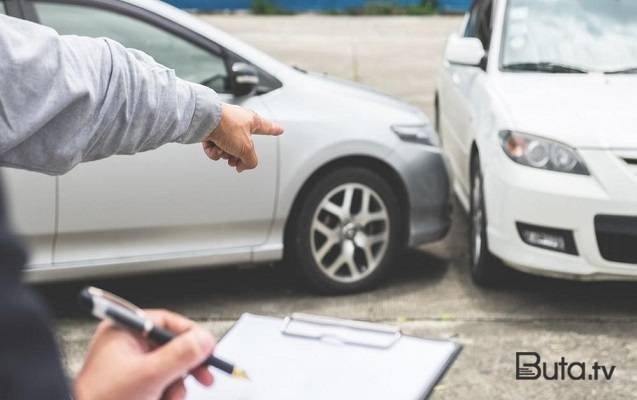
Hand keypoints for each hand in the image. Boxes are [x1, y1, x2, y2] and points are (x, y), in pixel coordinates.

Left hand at [74, 310, 215, 399]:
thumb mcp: (149, 374)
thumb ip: (180, 354)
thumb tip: (205, 339)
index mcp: (123, 331)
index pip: (166, 322)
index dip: (190, 335)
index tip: (208, 348)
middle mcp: (126, 345)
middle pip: (170, 346)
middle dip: (186, 366)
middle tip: (205, 375)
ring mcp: (128, 367)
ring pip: (168, 368)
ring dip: (176, 386)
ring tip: (171, 398)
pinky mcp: (131, 386)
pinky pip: (160, 384)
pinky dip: (166, 394)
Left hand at [203, 103, 282, 171]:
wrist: (203, 120)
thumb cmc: (225, 125)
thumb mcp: (246, 148)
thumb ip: (251, 161)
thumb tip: (244, 165)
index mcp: (252, 121)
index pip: (267, 127)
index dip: (274, 130)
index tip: (280, 129)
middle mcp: (239, 122)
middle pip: (243, 146)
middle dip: (238, 156)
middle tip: (234, 161)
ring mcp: (224, 126)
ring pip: (228, 148)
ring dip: (225, 153)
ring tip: (222, 150)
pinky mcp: (211, 130)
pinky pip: (216, 147)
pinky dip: (213, 150)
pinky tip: (213, 147)